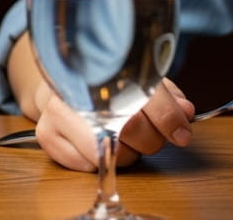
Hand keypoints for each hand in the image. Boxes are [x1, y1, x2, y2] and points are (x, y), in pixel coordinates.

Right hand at [32, 78, 194, 171]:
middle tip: (151, 134)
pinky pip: (88, 165)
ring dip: (127, 152)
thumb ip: (168, 97)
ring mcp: (59, 110)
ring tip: (123, 136)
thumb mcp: (144, 81)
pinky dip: (102, 160)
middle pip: (130, 130)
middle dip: (151, 139)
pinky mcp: (46, 134)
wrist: (66, 79)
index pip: (147, 97)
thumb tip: (186, 112)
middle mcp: (81, 86)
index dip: (169, 118)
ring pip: (110, 153)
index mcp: (110, 67)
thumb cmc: (111, 84)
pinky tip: (100, 141)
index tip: (182, 133)